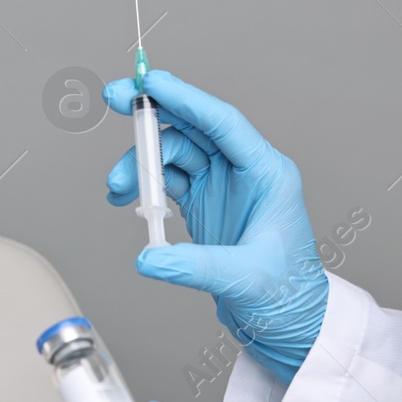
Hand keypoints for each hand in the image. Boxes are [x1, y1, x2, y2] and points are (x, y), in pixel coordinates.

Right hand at [102, 69, 327, 382]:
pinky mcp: (205, 203)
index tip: (149, 81)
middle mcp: (243, 171)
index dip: (185, 97)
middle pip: (192, 128)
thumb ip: (195, 267)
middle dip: (151, 115)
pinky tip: (127, 200)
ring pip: (173, 153)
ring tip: (117, 189)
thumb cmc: (286, 295)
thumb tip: (149, 258)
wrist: (287, 320)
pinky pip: (167, 179)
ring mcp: (223, 185)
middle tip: (114, 98)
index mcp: (266, 173)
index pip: (221, 122)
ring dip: (140, 163)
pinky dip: (143, 185)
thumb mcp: (244, 279)